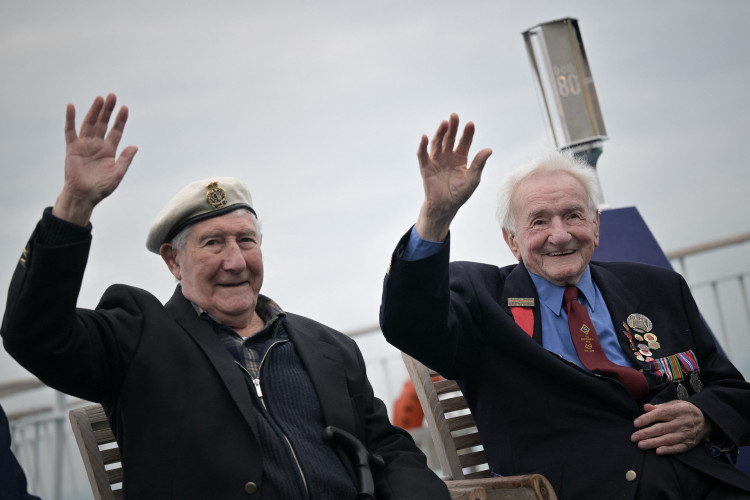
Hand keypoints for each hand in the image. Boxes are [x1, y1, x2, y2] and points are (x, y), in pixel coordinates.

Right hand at [53, 93, 137, 225]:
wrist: (84, 196)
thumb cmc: (101, 187)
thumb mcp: (117, 174)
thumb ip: (125, 159)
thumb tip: (134, 146)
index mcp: (109, 150)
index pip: (116, 131)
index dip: (120, 120)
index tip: (125, 108)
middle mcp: (97, 145)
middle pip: (103, 123)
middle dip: (108, 110)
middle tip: (112, 96)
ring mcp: (84, 145)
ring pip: (89, 124)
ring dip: (94, 111)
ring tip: (100, 98)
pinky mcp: (72, 148)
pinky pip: (70, 131)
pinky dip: (70, 119)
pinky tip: (71, 107)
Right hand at [414, 113, 491, 240]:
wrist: (445, 206)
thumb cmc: (460, 193)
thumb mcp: (473, 179)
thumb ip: (479, 164)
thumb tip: (489, 149)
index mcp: (460, 157)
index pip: (464, 141)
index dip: (467, 133)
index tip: (470, 124)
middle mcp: (448, 156)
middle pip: (450, 138)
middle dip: (452, 127)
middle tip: (455, 116)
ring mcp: (436, 160)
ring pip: (437, 143)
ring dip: (440, 133)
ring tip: (444, 124)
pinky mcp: (426, 167)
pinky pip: (423, 155)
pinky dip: (423, 146)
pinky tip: (425, 137)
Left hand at [631, 401, 711, 454]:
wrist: (705, 419)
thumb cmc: (684, 411)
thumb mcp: (673, 404)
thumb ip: (659, 407)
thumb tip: (645, 407)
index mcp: (677, 410)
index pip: (660, 414)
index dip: (647, 419)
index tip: (635, 423)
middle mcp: (682, 422)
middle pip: (662, 428)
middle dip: (646, 433)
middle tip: (633, 437)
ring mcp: (687, 434)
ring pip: (668, 439)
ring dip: (654, 443)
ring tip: (641, 445)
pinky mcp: (689, 443)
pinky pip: (678, 448)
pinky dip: (668, 450)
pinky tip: (658, 452)